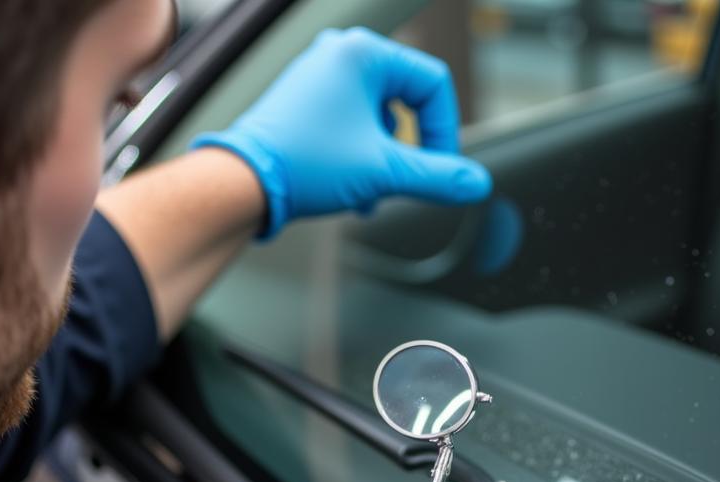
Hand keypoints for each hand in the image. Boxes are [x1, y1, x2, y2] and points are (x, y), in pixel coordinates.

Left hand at [190, 27, 492, 237]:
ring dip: (384, 158)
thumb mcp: (385, 172)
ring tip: (371, 190)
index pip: (433, 85)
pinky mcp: (302, 102)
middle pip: (405, 101)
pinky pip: (350, 123)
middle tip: (402, 182)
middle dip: (409, 150)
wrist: (243, 183)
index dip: (445, 132)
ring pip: (377, 117)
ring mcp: (317, 76)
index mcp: (364, 54)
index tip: (438, 168)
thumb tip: (476, 184)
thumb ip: (437, 177)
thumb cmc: (304, 165)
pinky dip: (360, 155)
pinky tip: (352, 188)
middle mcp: (339, 55)